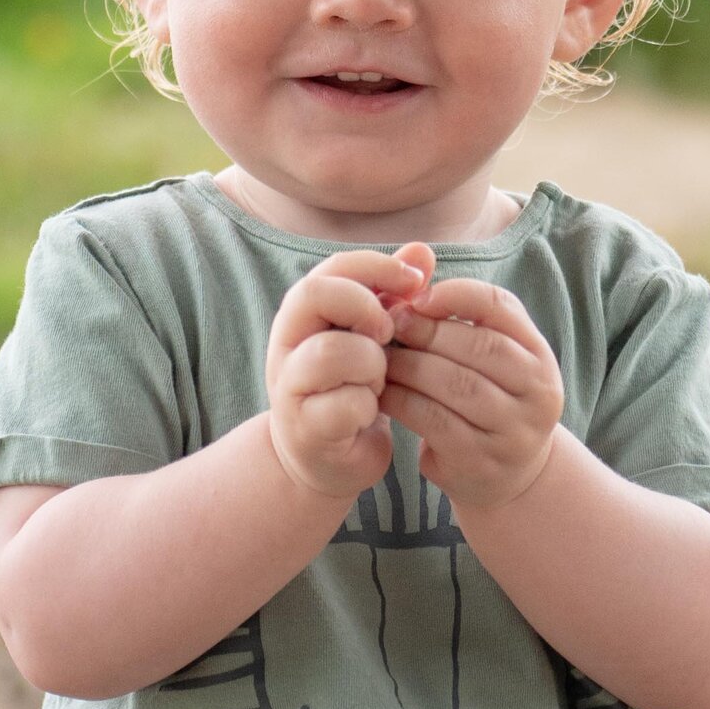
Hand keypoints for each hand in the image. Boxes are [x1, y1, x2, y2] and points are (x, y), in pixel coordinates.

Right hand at [264, 242, 434, 498]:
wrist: (327, 457)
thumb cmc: (351, 387)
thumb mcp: (372, 335)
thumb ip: (393, 293)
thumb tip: (422, 251)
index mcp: (304, 312)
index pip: (333, 267)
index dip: (377, 267)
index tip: (417, 283)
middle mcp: (287, 341)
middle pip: (314, 294)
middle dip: (364, 307)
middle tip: (388, 333)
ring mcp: (289, 385)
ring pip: (332, 351)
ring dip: (370, 364)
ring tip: (377, 380)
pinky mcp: (304, 427)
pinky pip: (344, 404)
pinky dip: (367, 407)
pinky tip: (367, 413)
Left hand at [380, 277, 563, 510]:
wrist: (510, 476)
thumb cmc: (489, 399)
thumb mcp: (492, 358)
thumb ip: (463, 316)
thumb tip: (414, 266)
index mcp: (540, 356)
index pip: (502, 307)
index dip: (457, 295)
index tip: (419, 297)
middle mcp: (538, 393)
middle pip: (479, 347)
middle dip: (427, 331)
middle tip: (388, 324)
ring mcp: (513, 431)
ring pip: (455, 385)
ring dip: (409, 365)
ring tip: (380, 356)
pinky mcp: (480, 462)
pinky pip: (434, 421)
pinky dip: (402, 400)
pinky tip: (381, 391)